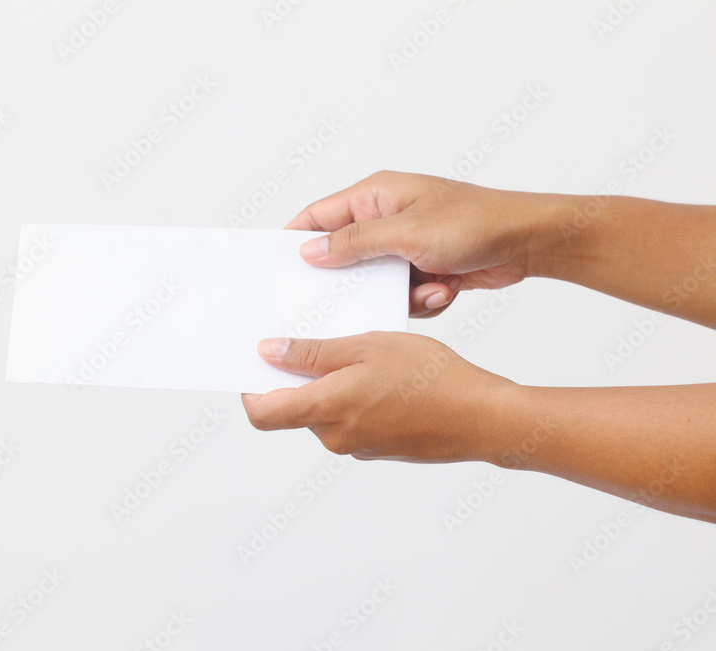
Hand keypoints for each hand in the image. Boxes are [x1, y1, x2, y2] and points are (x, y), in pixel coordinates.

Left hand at [240, 333, 513, 462]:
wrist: (482, 418)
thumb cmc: (431, 378)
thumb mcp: (367, 347)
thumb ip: (313, 354)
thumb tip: (269, 353)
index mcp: (326, 410)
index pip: (262, 413)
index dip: (250, 389)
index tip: (257, 363)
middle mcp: (335, 436)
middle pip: (293, 408)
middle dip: (297, 378)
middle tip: (318, 340)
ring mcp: (356, 446)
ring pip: (323, 412)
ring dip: (329, 384)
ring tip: (360, 352)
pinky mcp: (377, 447)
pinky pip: (349, 420)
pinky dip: (352, 397)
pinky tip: (381, 375)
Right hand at [287, 171, 554, 316]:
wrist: (528, 242)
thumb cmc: (475, 222)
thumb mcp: (405, 232)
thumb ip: (353, 243)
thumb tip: (311, 251)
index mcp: (375, 195)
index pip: (319, 215)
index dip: (297, 240)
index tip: (280, 267)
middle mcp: (386, 218)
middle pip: (346, 254)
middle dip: (355, 279)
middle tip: (348, 297)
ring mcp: (405, 244)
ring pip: (377, 281)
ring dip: (400, 292)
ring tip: (428, 286)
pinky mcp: (423, 267)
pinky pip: (404, 293)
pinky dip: (424, 297)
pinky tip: (447, 287)